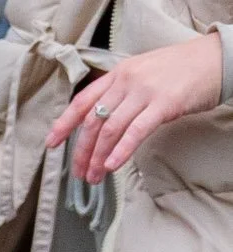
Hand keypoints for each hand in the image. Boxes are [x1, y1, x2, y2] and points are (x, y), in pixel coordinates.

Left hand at [48, 32, 223, 182]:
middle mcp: (127, 82)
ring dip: (98, 158)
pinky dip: (120, 151)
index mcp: (118, 75)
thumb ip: (120, 94)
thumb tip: (100, 123)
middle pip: (93, 122)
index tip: (51, 144)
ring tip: (93, 177)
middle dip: (81, 151)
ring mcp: (145, 92)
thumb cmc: (180, 69)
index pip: (82, 102)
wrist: (216, 58)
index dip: (64, 124)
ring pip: (110, 130)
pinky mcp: (164, 104)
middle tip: (77, 173)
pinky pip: (135, 131)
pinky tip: (111, 166)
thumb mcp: (142, 74)